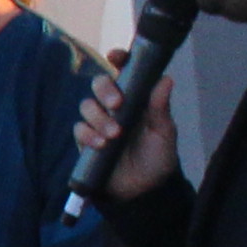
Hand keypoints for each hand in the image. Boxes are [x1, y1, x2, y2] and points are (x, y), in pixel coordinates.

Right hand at [74, 62, 179, 202]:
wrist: (143, 191)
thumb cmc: (157, 158)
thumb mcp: (164, 133)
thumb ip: (160, 108)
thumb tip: (166, 79)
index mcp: (136, 99)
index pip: (124, 72)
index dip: (118, 60)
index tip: (116, 56)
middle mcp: (115, 106)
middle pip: (99, 84)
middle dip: (104, 90)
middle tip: (116, 105)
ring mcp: (99, 122)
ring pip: (87, 106)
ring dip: (98, 118)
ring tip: (114, 135)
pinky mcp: (86, 140)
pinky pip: (80, 129)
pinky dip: (89, 135)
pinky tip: (101, 145)